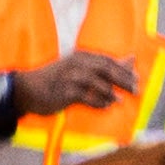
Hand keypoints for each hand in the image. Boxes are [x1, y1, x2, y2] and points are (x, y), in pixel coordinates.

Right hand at [18, 48, 139, 121]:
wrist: (27, 89)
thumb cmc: (55, 79)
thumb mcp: (79, 68)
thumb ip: (106, 65)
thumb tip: (132, 59)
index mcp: (81, 57)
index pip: (108, 61)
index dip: (124, 70)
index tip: (136, 79)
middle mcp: (77, 64)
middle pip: (106, 70)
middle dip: (123, 80)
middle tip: (135, 90)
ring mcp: (71, 77)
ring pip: (97, 83)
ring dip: (110, 92)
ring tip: (120, 100)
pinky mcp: (65, 91)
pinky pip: (86, 97)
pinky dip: (97, 102)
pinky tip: (106, 106)